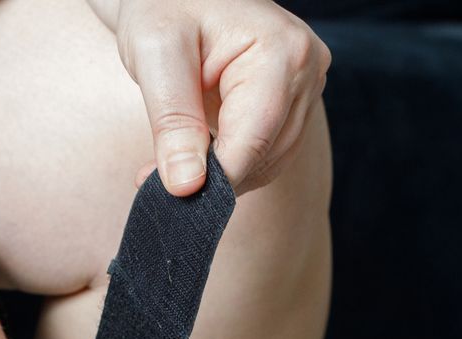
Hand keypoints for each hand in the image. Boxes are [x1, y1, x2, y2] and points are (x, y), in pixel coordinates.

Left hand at [93, 0, 329, 195]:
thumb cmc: (164, 7)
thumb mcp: (155, 55)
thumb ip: (172, 122)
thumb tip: (186, 186)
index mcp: (281, 51)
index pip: (253, 141)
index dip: (213, 180)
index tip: (168, 197)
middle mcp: (306, 68)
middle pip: (265, 155)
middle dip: (213, 177)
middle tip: (156, 178)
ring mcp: (306, 85)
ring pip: (269, 160)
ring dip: (221, 174)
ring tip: (173, 160)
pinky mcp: (294, 99)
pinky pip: (268, 151)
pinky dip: (231, 162)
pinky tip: (197, 152)